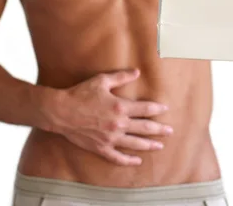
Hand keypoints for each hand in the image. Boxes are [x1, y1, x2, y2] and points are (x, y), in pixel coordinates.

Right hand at [42, 68, 172, 165]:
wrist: (61, 111)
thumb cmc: (81, 93)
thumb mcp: (102, 80)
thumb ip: (121, 76)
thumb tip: (137, 72)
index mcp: (120, 107)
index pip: (145, 109)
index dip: (157, 109)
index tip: (165, 109)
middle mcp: (118, 124)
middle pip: (144, 128)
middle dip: (159, 129)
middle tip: (170, 131)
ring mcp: (110, 138)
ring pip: (135, 144)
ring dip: (149, 145)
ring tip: (159, 146)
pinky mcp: (101, 148)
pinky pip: (118, 157)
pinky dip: (129, 160)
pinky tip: (137, 161)